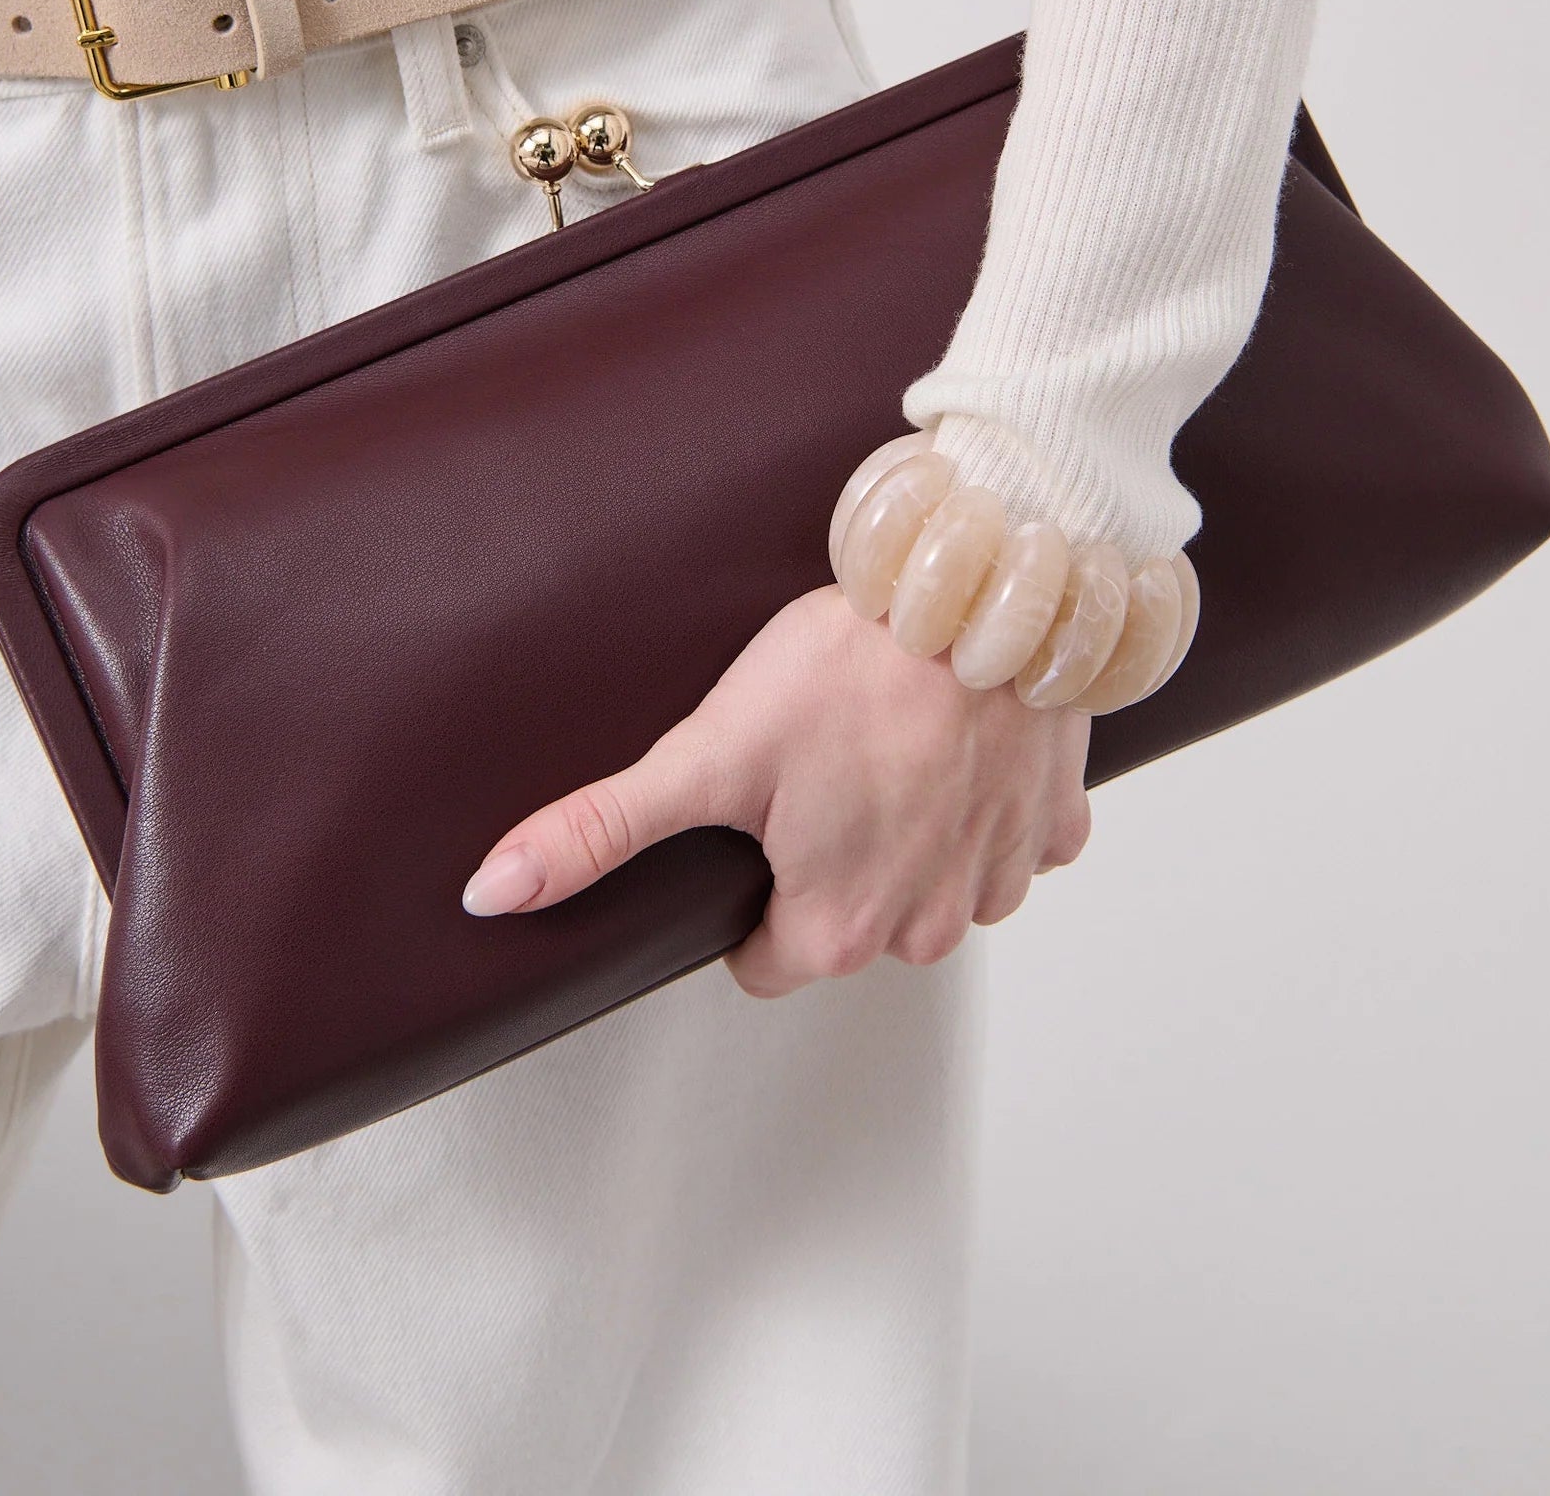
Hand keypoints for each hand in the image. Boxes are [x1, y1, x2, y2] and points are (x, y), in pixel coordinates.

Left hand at [461, 584, 1092, 997]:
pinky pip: (1015, 840)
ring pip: (936, 886)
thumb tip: (494, 891)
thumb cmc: (853, 668)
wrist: (983, 589)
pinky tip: (955, 743)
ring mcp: (1001, 875)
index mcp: (837, 926)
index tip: (755, 821)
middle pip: (852, 924)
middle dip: (829, 859)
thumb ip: (600, 829)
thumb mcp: (707, 751)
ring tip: (883, 742)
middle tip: (816, 764)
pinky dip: (986, 802)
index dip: (745, 888)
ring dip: (911, 833)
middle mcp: (928, 923)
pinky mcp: (1055, 818)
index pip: (764, 960)